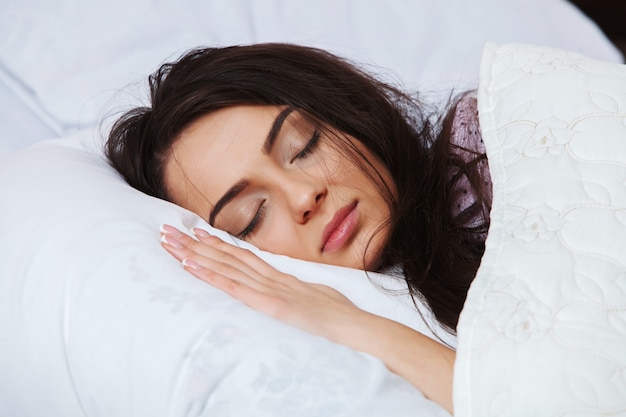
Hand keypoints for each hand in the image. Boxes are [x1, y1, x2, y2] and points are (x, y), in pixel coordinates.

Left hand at [159, 224, 360, 339]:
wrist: (353, 323)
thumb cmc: (337, 313)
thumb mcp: (311, 297)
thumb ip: (294, 290)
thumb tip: (286, 287)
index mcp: (279, 276)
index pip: (242, 256)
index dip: (217, 243)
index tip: (196, 232)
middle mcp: (270, 277)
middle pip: (226, 256)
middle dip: (195, 243)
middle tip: (167, 230)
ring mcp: (269, 289)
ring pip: (225, 266)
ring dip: (195, 253)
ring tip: (170, 242)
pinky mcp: (269, 304)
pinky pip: (235, 288)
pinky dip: (211, 275)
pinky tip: (191, 265)